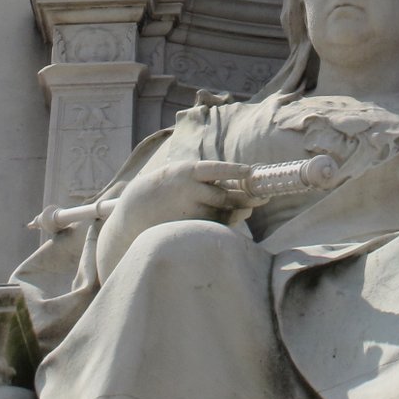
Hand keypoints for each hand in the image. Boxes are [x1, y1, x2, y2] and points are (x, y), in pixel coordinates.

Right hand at [96, 159, 254, 276]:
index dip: (234, 170)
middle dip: (247, 197)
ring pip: (224, 213)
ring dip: (238, 211)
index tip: (251, 171)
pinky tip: (228, 219)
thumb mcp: (181, 174)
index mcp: (186, 172)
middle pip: (226, 196)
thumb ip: (208, 179)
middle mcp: (188, 192)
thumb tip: (240, 188)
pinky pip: (215, 227)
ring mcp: (188, 213)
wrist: (136, 211)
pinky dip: (226, 223)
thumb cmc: (167, 188)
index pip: (213, 169)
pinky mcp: (188, 229)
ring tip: (245, 207)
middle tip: (263, 196)